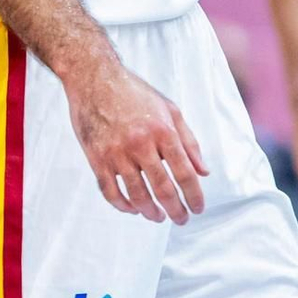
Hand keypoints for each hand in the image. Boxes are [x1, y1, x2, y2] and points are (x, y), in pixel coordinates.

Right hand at [64, 51, 207, 224]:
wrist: (94, 78)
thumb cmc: (134, 93)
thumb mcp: (170, 109)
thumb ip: (189, 141)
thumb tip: (203, 172)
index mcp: (163, 131)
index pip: (185, 172)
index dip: (194, 195)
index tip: (197, 208)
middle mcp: (141, 144)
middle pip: (163, 188)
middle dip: (176, 210)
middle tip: (181, 219)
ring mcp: (116, 153)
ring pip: (137, 194)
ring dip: (151, 212)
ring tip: (158, 217)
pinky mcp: (96, 158)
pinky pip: (110, 191)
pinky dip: (122, 205)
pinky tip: (133, 209)